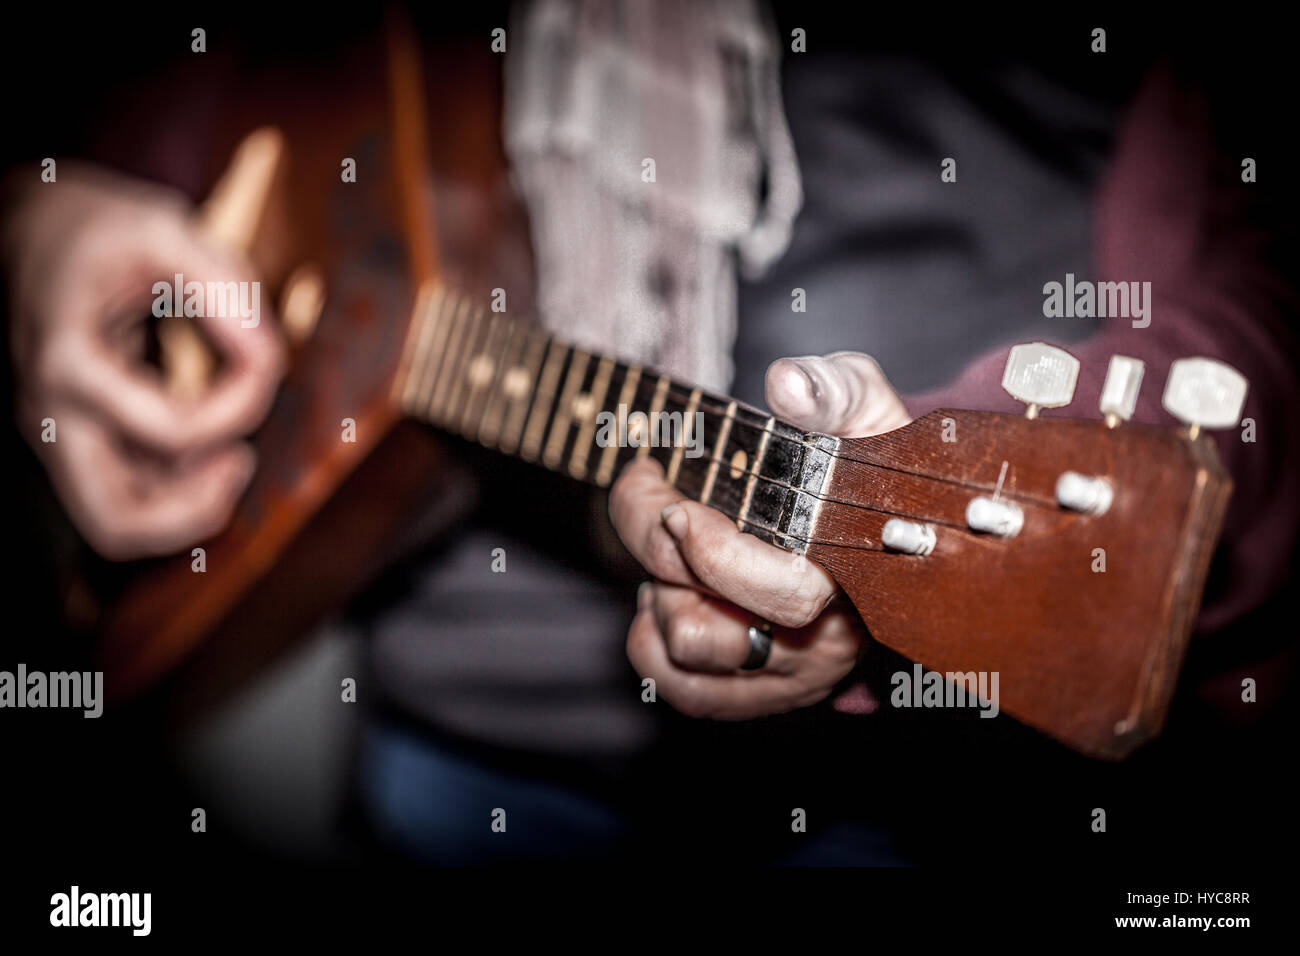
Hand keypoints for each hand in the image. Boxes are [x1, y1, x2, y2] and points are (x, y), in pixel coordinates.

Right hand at [4, 165, 285, 558]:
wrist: (32, 226)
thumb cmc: (96, 229)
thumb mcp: (163, 227)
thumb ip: (224, 284)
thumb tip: (266, 354)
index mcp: (70, 362)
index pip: (174, 429)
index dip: (242, 404)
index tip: (266, 358)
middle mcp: (55, 412)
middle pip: (116, 520)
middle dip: (194, 511)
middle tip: (240, 462)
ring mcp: (63, 432)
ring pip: (118, 522)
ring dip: (186, 508)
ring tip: (232, 460)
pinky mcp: (82, 437)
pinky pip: (128, 495)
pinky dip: (175, 490)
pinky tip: (213, 449)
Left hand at [610, 351, 910, 718]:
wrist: (875, 513)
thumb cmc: (861, 453)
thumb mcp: (864, 404)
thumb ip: (833, 389)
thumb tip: (787, 385)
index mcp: (856, 576)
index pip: (783, 596)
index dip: (717, 557)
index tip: (679, 509)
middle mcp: (825, 642)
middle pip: (708, 630)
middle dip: (659, 552)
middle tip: (650, 491)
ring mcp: (791, 677)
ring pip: (687, 658)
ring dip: (658, 593)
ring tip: (671, 545)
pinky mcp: (759, 695)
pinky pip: (683, 689)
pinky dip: (653, 639)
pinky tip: (667, 590)